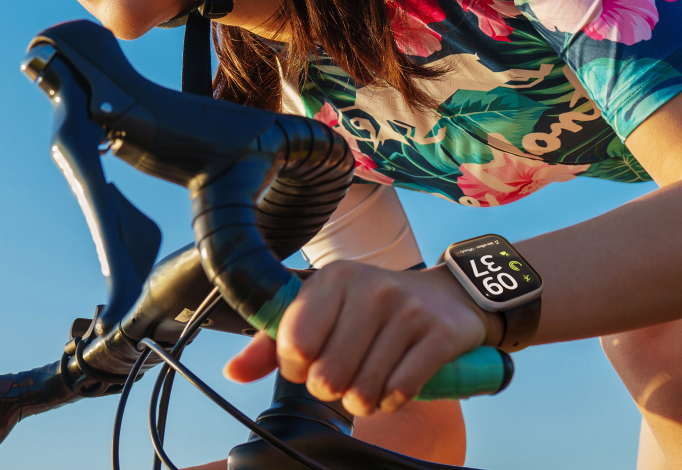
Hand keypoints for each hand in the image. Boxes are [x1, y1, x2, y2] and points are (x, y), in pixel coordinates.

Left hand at [224, 262, 502, 416]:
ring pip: (363, 390)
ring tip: (369, 384)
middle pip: (327, 377)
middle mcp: (370, 289)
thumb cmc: (372, 309)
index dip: (297, 368)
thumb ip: (274, 344)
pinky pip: (400, 391)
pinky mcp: (439, 334)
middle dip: (332, 390)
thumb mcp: (324, 311)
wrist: (448, 297)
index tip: (310, 362)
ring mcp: (407, 310)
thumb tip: (233, 372)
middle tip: (344, 377)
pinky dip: (393, 401)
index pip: (294, 344)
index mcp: (333, 279)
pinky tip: (394, 386)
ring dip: (363, 401)